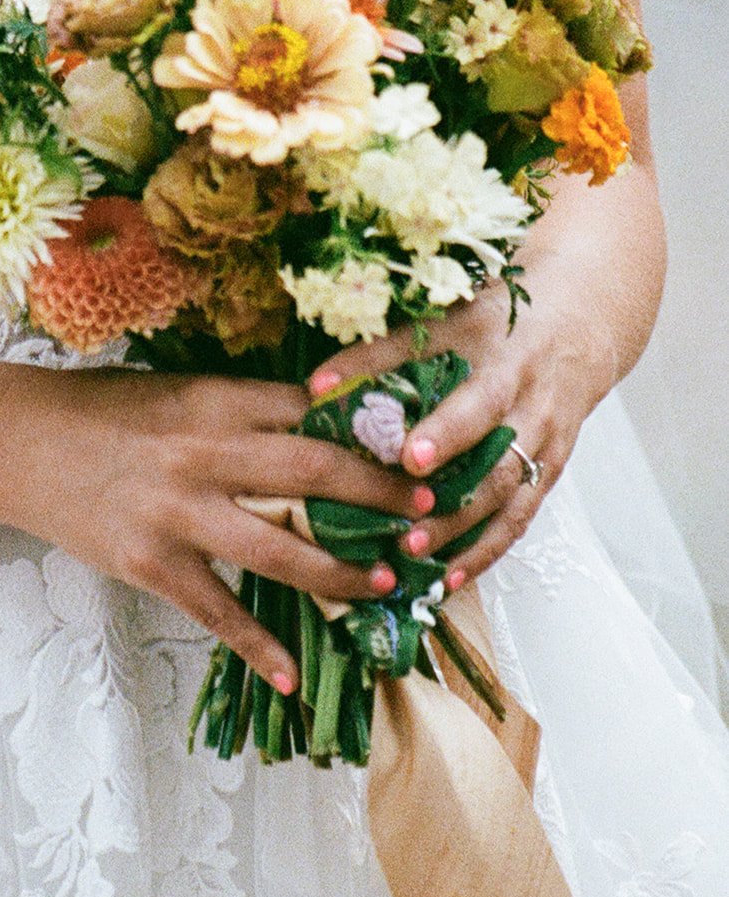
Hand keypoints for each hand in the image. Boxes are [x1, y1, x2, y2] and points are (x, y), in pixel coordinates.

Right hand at [0, 367, 434, 692]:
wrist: (15, 445)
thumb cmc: (103, 410)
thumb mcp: (176, 390)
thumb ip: (242, 408)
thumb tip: (323, 423)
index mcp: (214, 400)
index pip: (310, 412)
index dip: (370, 432)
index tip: (418, 447)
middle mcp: (202, 453)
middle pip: (312, 474)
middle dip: (379, 496)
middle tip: (428, 514)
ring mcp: (175, 513)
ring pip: (277, 550)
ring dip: (340, 573)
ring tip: (384, 587)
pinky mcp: (149, 564)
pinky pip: (217, 611)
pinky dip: (258, 646)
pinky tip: (293, 673)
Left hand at [307, 276, 616, 592]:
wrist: (581, 324)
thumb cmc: (501, 319)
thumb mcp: (447, 321)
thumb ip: (382, 353)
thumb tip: (315, 387)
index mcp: (508, 367)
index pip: (478, 403)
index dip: (446, 432)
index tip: (408, 458)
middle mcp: (532, 412)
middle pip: (496, 465)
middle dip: (452, 502)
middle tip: (406, 531)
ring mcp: (545, 447)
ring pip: (506, 501)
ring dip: (462, 534)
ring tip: (414, 558)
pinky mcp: (548, 473)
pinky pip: (518, 520)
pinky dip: (486, 551)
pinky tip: (449, 578)